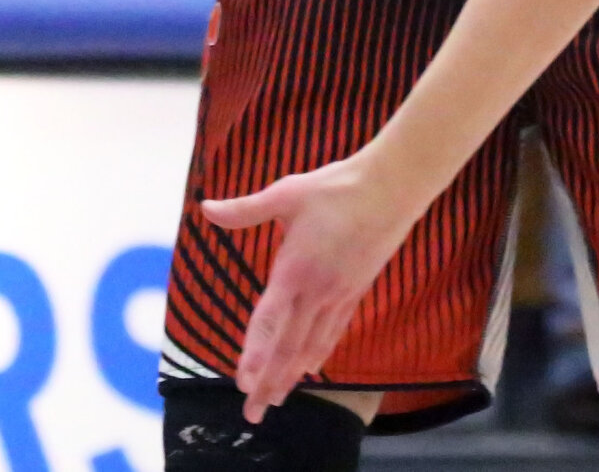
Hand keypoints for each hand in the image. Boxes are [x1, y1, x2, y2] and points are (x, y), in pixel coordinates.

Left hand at [202, 158, 417, 421]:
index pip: (270, 321)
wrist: (393, 187)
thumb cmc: (338, 187)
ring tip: (276, 399)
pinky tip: (310, 366)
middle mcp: (317, 290)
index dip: (254, 353)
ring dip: (292, 374)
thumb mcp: (287, 193)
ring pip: (313, 344)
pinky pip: (334, 331)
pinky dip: (319, 353)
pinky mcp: (356, 290)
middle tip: (253, 412)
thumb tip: (205, 209)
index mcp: (295, 269)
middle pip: (290, 345)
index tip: (241, 382)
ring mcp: (340, 293)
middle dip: (269, 380)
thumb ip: (245, 209)